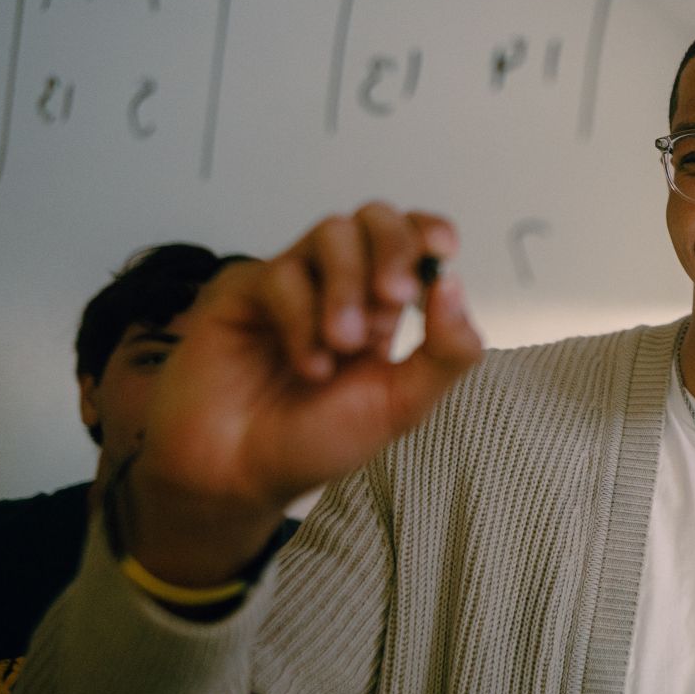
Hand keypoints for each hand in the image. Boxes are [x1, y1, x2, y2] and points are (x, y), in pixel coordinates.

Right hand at [123, 203, 484, 584]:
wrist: (238, 475)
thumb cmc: (315, 442)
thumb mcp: (402, 407)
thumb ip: (445, 353)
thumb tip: (456, 284)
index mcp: (385, 307)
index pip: (414, 239)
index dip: (429, 231)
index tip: (441, 249)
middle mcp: (341, 285)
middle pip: (375, 218)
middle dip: (393, 249)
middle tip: (393, 298)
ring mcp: (292, 283)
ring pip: (332, 232)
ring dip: (346, 286)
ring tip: (343, 345)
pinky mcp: (244, 291)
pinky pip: (282, 273)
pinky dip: (301, 318)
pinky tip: (308, 364)